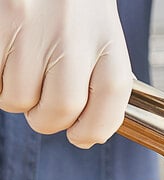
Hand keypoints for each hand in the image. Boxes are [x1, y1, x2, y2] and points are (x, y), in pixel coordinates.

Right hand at [0, 0, 132, 147]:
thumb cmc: (75, 4)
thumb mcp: (103, 37)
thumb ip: (101, 82)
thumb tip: (87, 135)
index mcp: (108, 46)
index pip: (106, 113)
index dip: (91, 132)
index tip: (80, 135)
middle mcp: (73, 37)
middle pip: (57, 112)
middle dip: (46, 119)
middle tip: (43, 102)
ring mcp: (32, 27)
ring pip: (17, 99)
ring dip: (16, 95)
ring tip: (24, 69)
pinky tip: (8, 56)